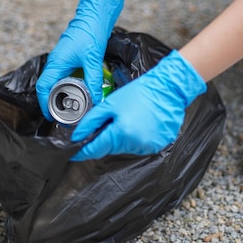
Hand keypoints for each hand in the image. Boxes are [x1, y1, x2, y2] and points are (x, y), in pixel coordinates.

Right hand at [36, 0, 126, 120]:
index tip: (51, 117)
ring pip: (57, 81)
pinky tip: (79, 92)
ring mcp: (62, 59)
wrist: (95, 14)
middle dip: (54, 102)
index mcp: (56, 63)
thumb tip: (96, 100)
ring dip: (62, 94)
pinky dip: (69, 85)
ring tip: (72, 107)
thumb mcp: (93, 59)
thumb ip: (94, 80)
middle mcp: (56, 62)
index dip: (44, 104)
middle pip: (48, 87)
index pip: (43, 88)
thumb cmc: (90, 33)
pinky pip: (65, 75)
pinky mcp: (70, 57)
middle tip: (64, 116)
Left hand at [70, 50, 206, 160]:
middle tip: (110, 122)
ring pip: (125, 148)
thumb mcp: (110, 104)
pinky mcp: (158, 145)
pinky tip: (140, 123)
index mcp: (121, 133)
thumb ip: (91, 122)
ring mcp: (148, 146)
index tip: (74, 154)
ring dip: (122, 138)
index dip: (83, 152)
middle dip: (105, 138)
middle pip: (110, 149)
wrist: (168, 88)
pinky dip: (136, 138)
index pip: (95, 150)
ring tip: (129, 119)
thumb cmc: (139, 92)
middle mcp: (135, 144)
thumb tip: (77, 136)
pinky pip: (140, 146)